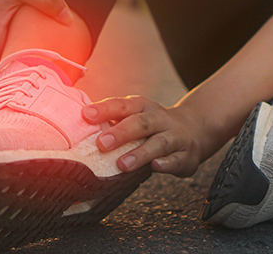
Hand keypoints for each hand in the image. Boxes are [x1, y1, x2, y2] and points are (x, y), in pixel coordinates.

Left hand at [83, 95, 213, 176]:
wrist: (194, 130)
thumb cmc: (152, 126)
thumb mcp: (135, 117)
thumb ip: (113, 121)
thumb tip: (78, 126)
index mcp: (143, 108)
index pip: (122, 106)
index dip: (104, 109)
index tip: (86, 115)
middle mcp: (160, 119)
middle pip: (141, 123)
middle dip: (121, 133)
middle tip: (101, 144)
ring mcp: (175, 137)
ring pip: (159, 143)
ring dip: (140, 153)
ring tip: (122, 164)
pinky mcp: (186, 155)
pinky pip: (176, 159)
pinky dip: (167, 163)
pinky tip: (156, 166)